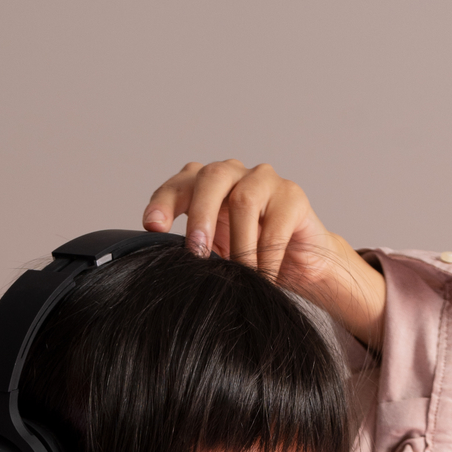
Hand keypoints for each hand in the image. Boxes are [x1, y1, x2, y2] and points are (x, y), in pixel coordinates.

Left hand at [143, 159, 386, 349]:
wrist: (299, 268)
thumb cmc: (249, 259)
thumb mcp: (214, 256)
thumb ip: (193, 250)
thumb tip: (164, 266)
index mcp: (205, 185)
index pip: (178, 185)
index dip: (164, 203)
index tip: (153, 227)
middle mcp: (233, 174)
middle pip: (211, 178)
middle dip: (200, 215)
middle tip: (197, 252)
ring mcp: (264, 180)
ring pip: (244, 200)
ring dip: (238, 244)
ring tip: (239, 276)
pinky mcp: (292, 196)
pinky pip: (274, 226)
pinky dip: (265, 257)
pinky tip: (262, 277)